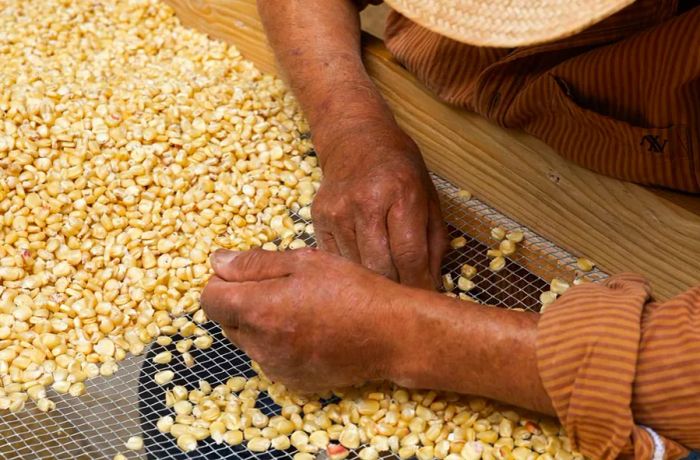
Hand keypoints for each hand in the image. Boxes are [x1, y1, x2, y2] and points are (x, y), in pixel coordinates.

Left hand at [200, 248, 422, 392]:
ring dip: (261, 323)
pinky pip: (270, 358)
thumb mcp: (305, 262)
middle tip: (281, 287)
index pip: (209, 297)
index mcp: (257, 309)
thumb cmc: (352, 290)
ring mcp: (275, 367)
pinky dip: (280, 344)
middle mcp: (258, 344)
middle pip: (227, 320)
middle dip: (242, 302)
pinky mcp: (291, 381)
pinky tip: (310, 330)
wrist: (391, 334)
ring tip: (300, 309)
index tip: (249, 274)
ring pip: (249, 340)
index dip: (224, 281)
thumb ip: (254, 263)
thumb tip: (217, 262)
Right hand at [312, 121, 446, 289]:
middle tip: (406, 300)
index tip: (424, 299)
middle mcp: (366, 202)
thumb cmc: (399, 169)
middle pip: (381, 267)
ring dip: (373, 282)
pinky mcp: (319, 217)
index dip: (419, 284)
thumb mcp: (428, 197)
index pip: (409, 255)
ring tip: (385, 286)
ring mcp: (338, 211)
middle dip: (397, 288)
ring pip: (357, 268)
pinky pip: (336, 259)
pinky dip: (352, 269)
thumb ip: (434, 243)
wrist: (355, 138)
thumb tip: (432, 286)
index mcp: (401, 194)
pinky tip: (362, 266)